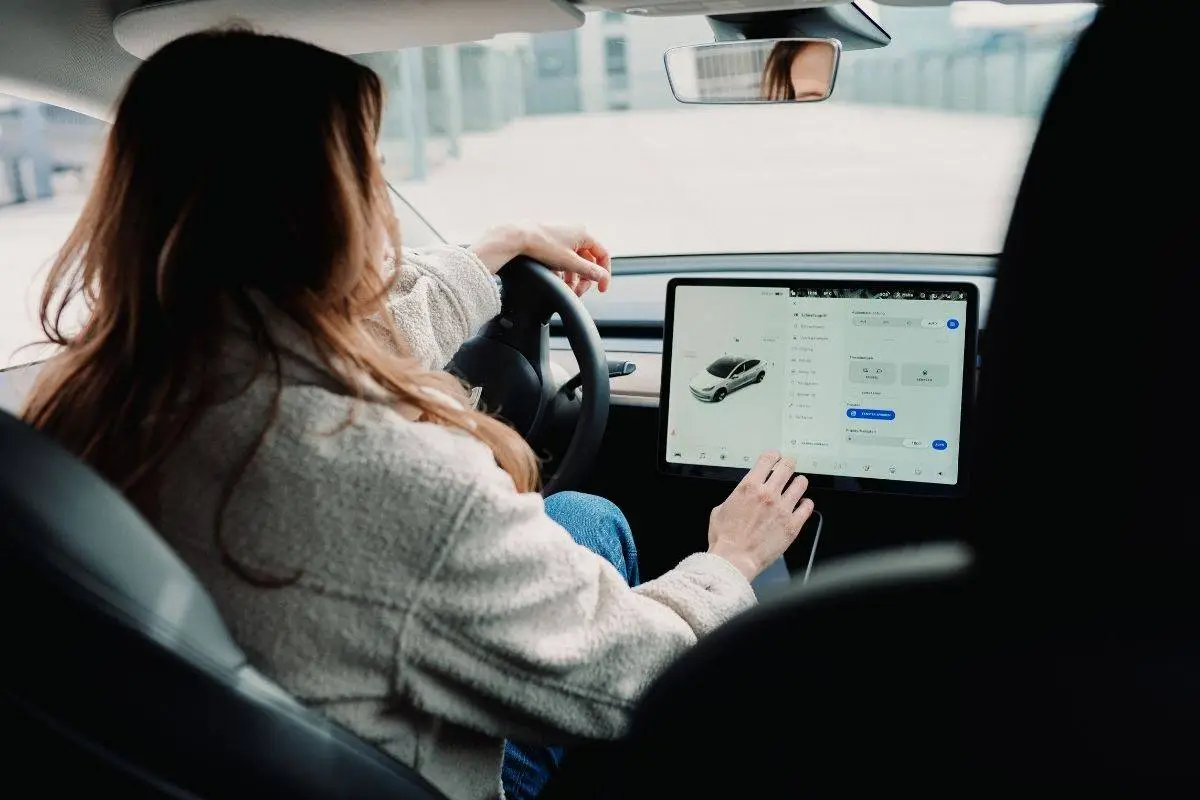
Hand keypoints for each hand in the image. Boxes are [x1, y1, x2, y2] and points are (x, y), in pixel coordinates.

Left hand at [470, 223, 611, 295]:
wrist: (517, 237)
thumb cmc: (542, 245)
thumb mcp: (569, 262)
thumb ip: (589, 271)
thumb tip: (603, 277)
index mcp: (583, 234)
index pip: (603, 255)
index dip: (604, 274)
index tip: (601, 289)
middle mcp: (575, 233)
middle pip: (588, 261)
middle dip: (585, 278)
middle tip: (579, 292)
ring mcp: (563, 237)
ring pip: (576, 262)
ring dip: (574, 278)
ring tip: (567, 289)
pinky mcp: (552, 242)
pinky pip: (564, 259)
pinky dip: (564, 271)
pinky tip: (558, 280)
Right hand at [707, 451, 814, 580]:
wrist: (734, 559)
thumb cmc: (725, 539)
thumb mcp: (720, 510)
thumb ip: (735, 498)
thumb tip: (740, 497)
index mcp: (749, 487)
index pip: (768, 459)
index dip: (773, 456)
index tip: (775, 457)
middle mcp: (768, 494)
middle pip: (787, 467)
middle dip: (788, 463)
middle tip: (788, 466)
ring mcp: (783, 508)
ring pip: (800, 484)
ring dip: (799, 482)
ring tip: (797, 484)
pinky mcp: (793, 524)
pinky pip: (807, 507)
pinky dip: (806, 504)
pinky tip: (803, 505)